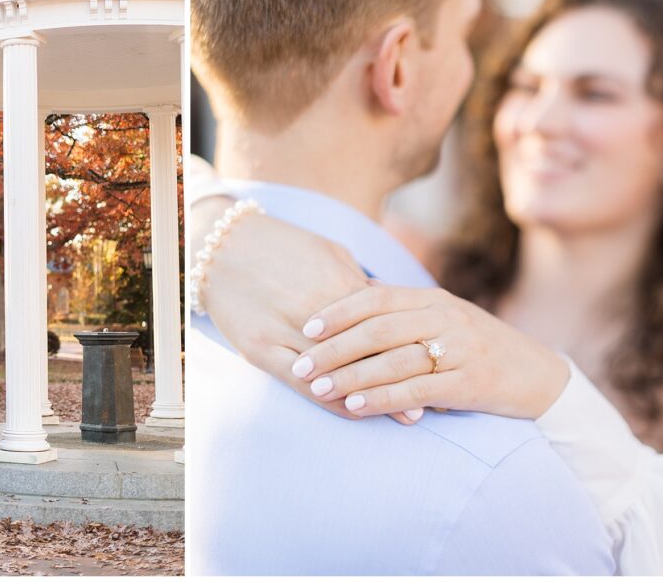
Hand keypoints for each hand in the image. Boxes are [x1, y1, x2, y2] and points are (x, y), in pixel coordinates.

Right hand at [194, 198, 417, 424]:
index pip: (384, 325)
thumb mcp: (329, 254)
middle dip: (401, 381)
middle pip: (366, 353)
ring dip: (370, 397)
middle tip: (430, 404)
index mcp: (335, 284)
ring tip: (401, 415)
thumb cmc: (282, 246)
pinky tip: (352, 410)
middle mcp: (312, 311)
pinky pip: (300, 383)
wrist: (223, 246)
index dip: (413, 349)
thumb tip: (392, 302)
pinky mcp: (258, 349)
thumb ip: (360, 281)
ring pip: (336, 374)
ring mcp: (283, 332)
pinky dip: (329, 399)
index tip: (439, 369)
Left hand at [291, 282, 570, 419]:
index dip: (338, 311)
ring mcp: (460, 349)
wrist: (539, 376)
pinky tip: (356, 406)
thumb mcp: (442, 318)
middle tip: (300, 365)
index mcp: (432, 299)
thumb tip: (353, 293)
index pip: (375, 297)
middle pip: (378, 329)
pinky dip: (383, 398)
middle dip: (334, 348)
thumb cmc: (477, 347)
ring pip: (394, 360)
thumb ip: (401, 308)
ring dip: (351, 376)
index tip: (306, 328)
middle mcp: (445, 317)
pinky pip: (418, 390)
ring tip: (318, 388)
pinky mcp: (470, 382)